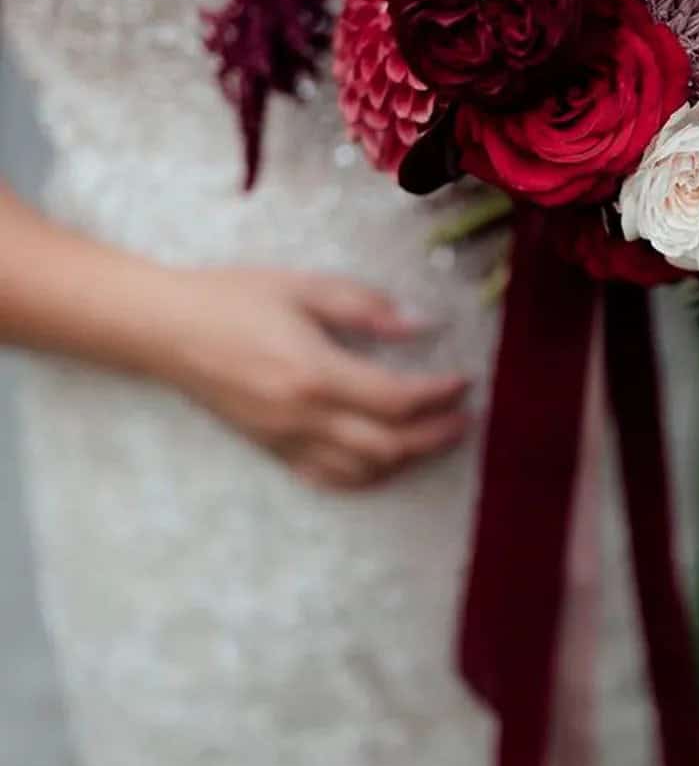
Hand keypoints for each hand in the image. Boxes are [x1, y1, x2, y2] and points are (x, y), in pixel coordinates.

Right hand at [149, 266, 470, 490]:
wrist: (165, 329)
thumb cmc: (233, 298)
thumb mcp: (304, 287)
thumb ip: (365, 308)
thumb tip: (419, 325)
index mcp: (315, 373)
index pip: (396, 400)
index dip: (439, 395)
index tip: (464, 380)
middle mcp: (302, 417)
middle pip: (388, 445)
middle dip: (436, 436)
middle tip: (466, 419)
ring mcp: (284, 440)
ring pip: (361, 471)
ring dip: (406, 459)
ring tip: (434, 437)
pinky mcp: (270, 449)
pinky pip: (326, 478)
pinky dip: (364, 476)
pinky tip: (383, 460)